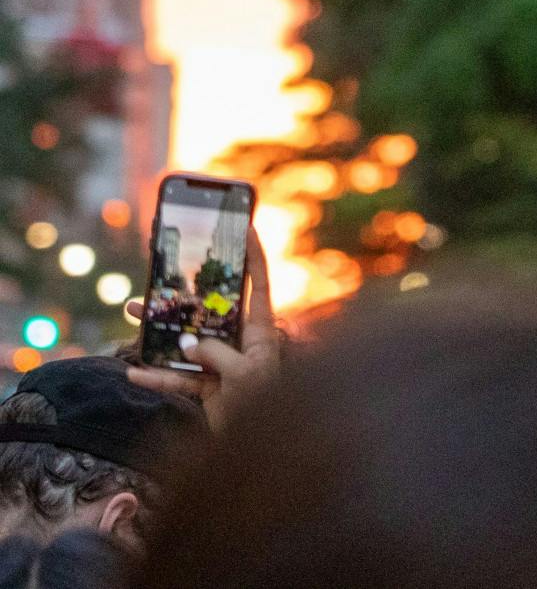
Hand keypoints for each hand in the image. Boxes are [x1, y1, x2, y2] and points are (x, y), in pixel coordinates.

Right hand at [128, 229, 282, 430]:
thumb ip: (215, 353)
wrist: (263, 449)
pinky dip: (157, 376)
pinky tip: (133, 373)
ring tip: (132, 312)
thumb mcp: (245, 375)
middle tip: (158, 279)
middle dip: (185, 295)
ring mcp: (224, 363)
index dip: (255, 256)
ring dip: (160, 330)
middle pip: (211, 311)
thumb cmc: (265, 406)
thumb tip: (188, 342)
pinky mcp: (209, 387)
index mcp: (261, 331)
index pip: (259, 284)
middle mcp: (243, 342)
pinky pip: (179, 378)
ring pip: (188, 340)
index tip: (248, 226)